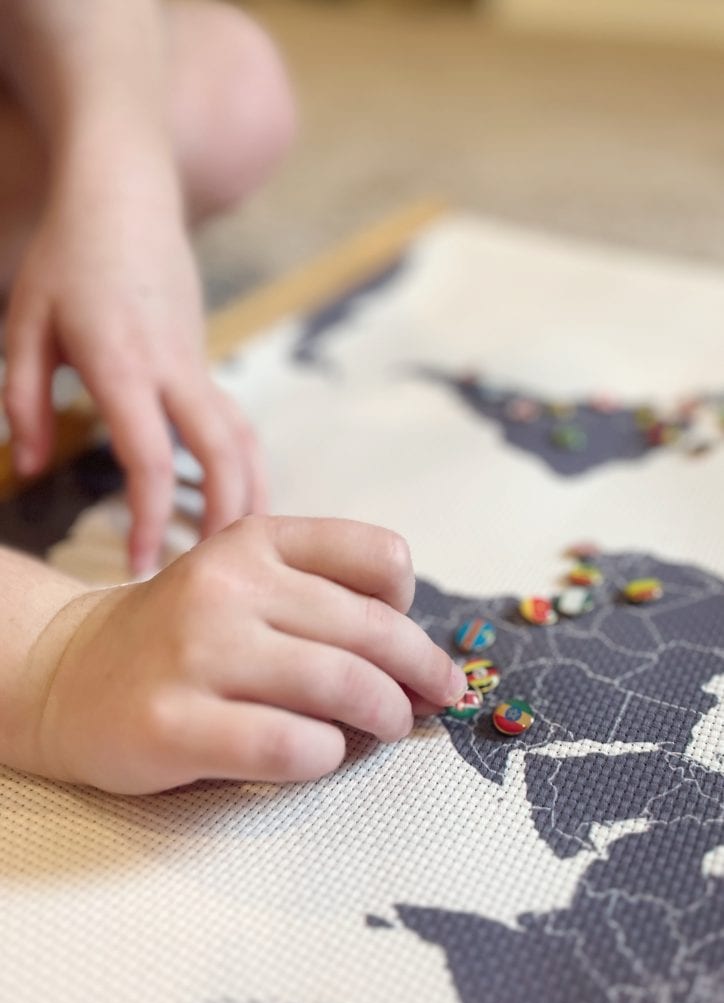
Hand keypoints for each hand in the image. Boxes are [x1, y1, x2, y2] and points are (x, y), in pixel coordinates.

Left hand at [2, 165, 264, 573]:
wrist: (126, 191)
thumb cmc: (67, 255)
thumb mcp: (23, 323)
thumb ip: (22, 400)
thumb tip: (30, 467)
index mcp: (121, 363)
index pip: (149, 456)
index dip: (151, 517)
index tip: (142, 566)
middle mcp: (173, 369)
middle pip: (221, 454)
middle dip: (222, 518)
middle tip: (208, 573)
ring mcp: (198, 363)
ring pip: (244, 440)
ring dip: (250, 497)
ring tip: (243, 551)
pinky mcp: (206, 361)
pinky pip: (239, 424)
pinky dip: (247, 468)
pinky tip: (242, 500)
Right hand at [31, 517, 467, 793]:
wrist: (72, 672)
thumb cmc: (186, 633)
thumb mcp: (246, 580)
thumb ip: (323, 595)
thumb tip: (421, 657)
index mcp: (256, 539)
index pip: (380, 555)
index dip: (410, 603)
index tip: (405, 638)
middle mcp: (228, 584)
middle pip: (372, 628)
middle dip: (421, 671)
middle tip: (434, 698)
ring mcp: (197, 652)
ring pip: (340, 684)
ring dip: (386, 714)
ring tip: (387, 727)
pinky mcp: (174, 722)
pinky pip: (288, 744)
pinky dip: (326, 755)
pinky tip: (322, 754)